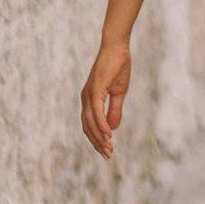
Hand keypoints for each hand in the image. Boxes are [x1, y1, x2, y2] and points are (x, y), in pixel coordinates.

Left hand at [81, 40, 131, 159]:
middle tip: (108, 156)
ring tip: (108, 149)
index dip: (97, 139)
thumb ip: (114, 110)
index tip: (107, 152)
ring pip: (91, 122)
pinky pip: (96, 111)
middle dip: (97, 143)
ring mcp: (88, 93)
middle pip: (88, 127)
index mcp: (90, 99)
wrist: (117, 47)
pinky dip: (101, 124)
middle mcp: (86, 98)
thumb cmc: (118, 66)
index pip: (90, 125)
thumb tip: (113, 128)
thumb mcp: (119, 93)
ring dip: (99, 137)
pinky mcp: (95, 88)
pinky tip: (108, 134)